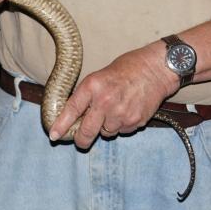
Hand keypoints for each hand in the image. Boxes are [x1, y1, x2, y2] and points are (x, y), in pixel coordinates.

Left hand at [49, 41, 180, 148]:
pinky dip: (122, 125)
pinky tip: (128, 110)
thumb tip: (75, 116)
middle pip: (87, 131)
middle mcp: (105, 102)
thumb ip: (88, 95)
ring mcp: (121, 114)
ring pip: (106, 133)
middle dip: (81, 140)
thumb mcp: (100, 75)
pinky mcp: (135, 121)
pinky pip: (122, 131)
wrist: (157, 69)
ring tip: (116, 109)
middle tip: (81, 140)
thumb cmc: (128, 69)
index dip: (61, 125)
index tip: (54, 135)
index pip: (72, 110)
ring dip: (107, 127)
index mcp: (93, 86)